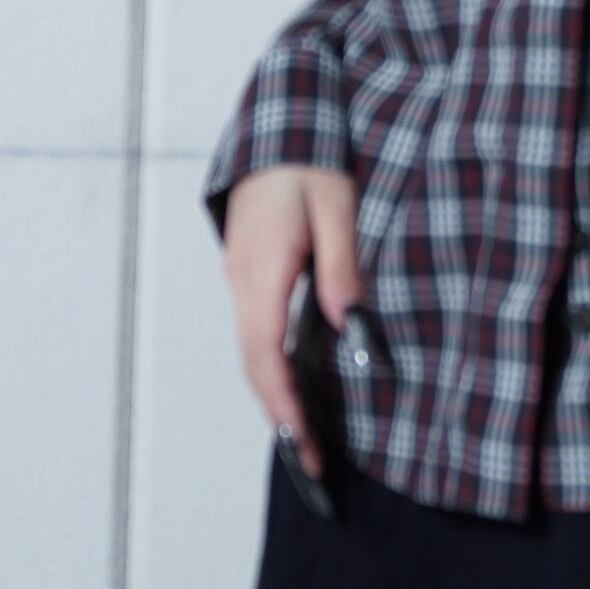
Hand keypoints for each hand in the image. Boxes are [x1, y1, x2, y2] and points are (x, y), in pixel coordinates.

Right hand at [219, 163, 364, 480]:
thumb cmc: (310, 159)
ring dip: (275, 396)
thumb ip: (341, 264)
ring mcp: (241, 279)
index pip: (264, 349)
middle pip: (254, 362)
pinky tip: (296, 387)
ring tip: (305, 439)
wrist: (276, 126)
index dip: (280, 399)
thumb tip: (348, 322)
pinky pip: (256, 333)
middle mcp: (244, 280)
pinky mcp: (248, 275)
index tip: (298, 438)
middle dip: (279, 415)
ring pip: (252, 352)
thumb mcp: (336, 205)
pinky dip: (272, 368)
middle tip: (309, 462)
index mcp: (264, 266)